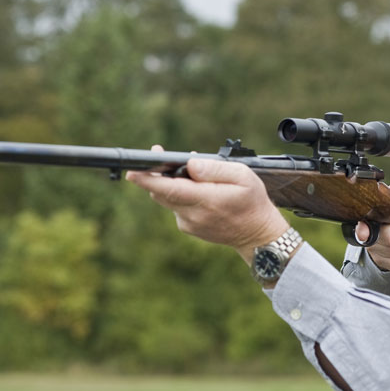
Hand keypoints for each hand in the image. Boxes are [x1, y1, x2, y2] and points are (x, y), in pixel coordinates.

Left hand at [126, 146, 289, 263]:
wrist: (256, 234)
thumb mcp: (243, 176)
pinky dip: (180, 195)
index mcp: (206, 200)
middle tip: (159, 155)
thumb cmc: (252, 201)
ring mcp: (188, 224)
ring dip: (171, 184)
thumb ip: (214, 169)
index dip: (148, 180)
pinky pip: (176, 206)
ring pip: (167, 199)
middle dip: (156, 174)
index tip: (132, 172)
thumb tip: (189, 164)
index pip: (170, 190)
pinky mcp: (187, 227)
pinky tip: (197, 191)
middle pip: (162, 193)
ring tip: (190, 173)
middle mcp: (193, 215)